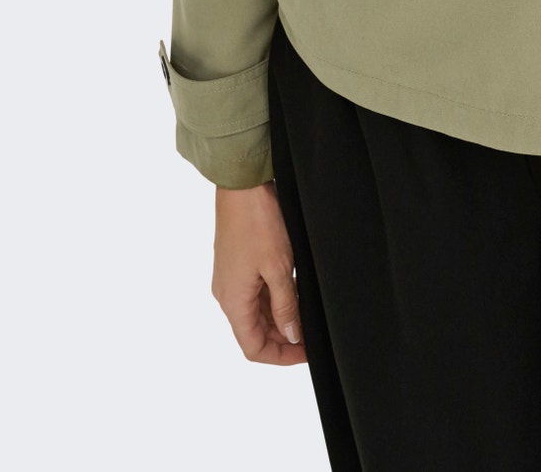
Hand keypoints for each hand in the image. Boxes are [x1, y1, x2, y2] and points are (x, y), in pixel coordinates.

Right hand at [211, 181, 306, 364]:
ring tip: (308, 315)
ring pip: (256, 313)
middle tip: (313, 335)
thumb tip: (292, 336)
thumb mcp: (278, 268)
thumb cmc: (258, 222)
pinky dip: (274, 299)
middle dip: (284, 338)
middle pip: (254, 332)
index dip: (281, 356)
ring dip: (280, 318)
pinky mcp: (237, 264)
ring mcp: (231, 279)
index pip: (253, 348)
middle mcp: (227, 294)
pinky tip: (296, 292)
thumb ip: (285, 306)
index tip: (307, 353)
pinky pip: (255, 293)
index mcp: (233, 301)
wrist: (242, 185)